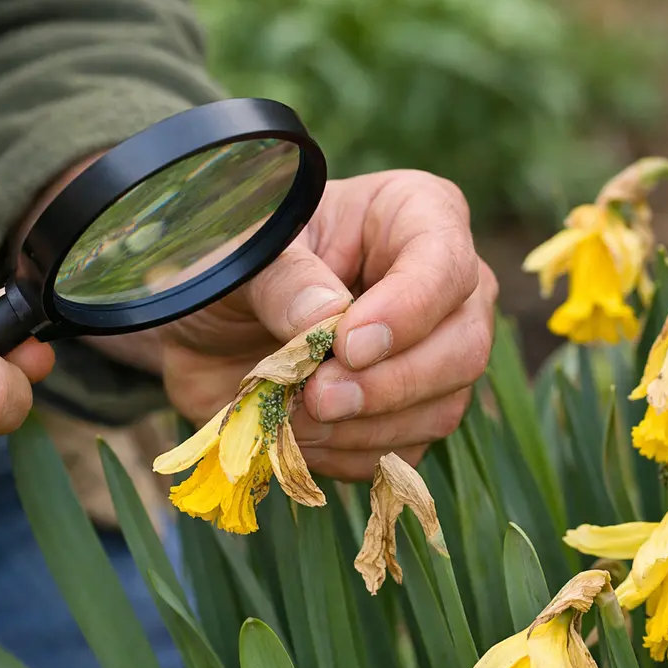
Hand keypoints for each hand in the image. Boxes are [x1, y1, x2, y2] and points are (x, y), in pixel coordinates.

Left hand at [160, 170, 497, 480]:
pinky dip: (347, 453)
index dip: (406, 311)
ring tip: (292, 414)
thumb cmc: (231, 263)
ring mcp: (433, 356)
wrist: (204, 327)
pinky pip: (403, 452)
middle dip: (390, 384)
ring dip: (362, 426)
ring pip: (440, 409)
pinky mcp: (407, 416)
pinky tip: (298, 435)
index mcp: (412, 214)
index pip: (445, 262)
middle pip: (463, 347)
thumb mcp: (244, 253)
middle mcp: (440, 287)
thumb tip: (326, 318)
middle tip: (318, 396)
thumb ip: (283, 279)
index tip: (347, 345)